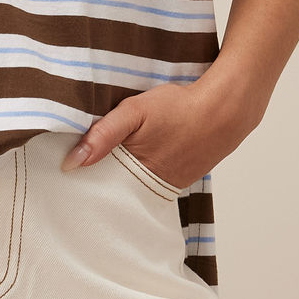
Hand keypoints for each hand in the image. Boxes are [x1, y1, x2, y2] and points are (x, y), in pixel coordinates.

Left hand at [61, 70, 261, 187]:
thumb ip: (102, 135)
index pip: (102, 189)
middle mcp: (155, 187)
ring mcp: (172, 184)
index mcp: (138, 176)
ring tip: (117, 159)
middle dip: (106, 180)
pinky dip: (148, 170)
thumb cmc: (180, 108)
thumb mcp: (135, 112)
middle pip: (120, 190)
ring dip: (128, 174)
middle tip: (91, 166)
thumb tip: (71, 164)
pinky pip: (158, 178)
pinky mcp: (184, 176)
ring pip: (139, 184)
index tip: (72, 177)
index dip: (88, 182)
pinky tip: (146, 154)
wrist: (227, 109)